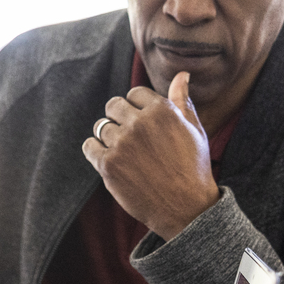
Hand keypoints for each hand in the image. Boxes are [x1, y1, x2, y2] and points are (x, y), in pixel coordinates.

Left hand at [82, 71, 219, 239]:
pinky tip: (109, 160)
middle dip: (119, 118)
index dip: (137, 108)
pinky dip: (95, 152)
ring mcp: (122, 144)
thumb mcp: (195, 130)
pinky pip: (89, 146)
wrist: (187, 209)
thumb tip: (181, 74)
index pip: (134, 93)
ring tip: (125, 154)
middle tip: (130, 139)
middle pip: (113, 106)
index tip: (144, 125)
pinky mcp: (108, 165)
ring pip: (101, 127)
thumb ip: (182, 100)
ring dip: (109, 137)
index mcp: (162, 110)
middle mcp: (140, 123)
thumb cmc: (193, 167)